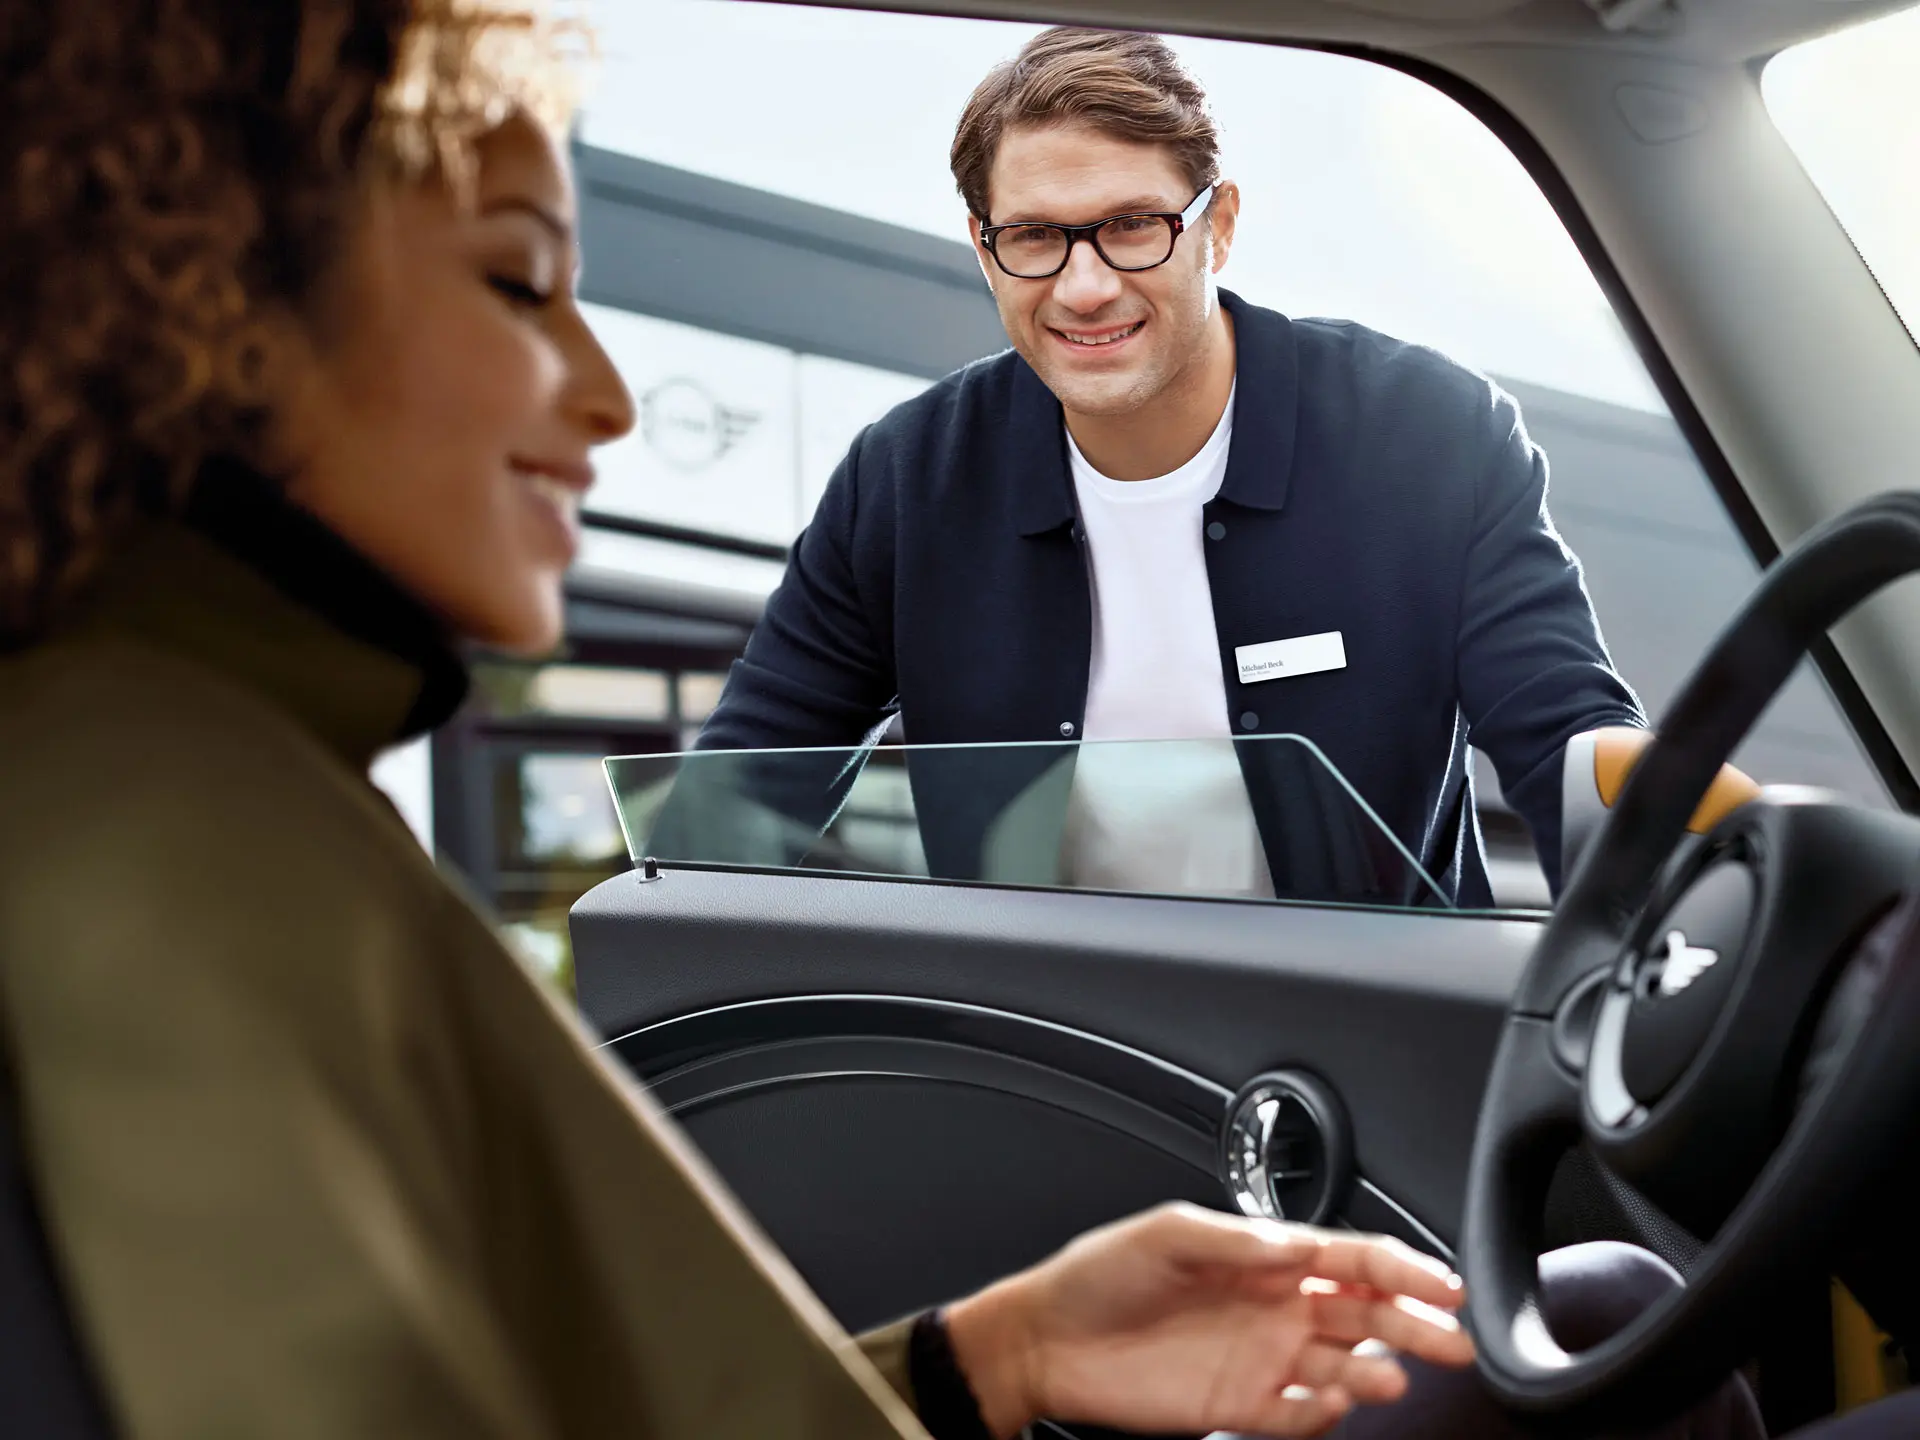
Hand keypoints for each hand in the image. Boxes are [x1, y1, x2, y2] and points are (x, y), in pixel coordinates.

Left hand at [944, 1202, 1474, 1438]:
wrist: (1047, 1337)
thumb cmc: (1101, 1274)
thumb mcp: (1167, 1233)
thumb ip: (1239, 1240)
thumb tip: (1295, 1245)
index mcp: (1264, 1257)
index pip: (1350, 1259)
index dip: (1402, 1269)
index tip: (1442, 1284)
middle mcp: (1273, 1306)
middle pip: (1366, 1314)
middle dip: (1415, 1323)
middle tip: (1453, 1341)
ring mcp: (1261, 1357)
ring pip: (1343, 1366)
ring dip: (1376, 1371)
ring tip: (1392, 1376)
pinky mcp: (1240, 1405)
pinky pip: (1299, 1414)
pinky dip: (1325, 1412)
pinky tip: (1333, 1402)